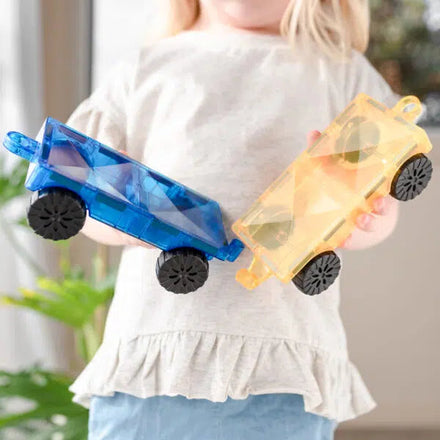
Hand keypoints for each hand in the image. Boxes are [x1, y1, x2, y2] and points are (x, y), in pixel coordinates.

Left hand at [306, 130, 398, 250]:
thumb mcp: (331, 169)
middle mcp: (371, 205)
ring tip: (359, 224)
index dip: (388, 184)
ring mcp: (362, 221)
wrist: (337, 215)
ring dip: (367, 224)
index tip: (385, 187)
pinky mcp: (349, 234)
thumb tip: (313, 134)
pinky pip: (350, 239)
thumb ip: (323, 154)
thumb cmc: (340, 188)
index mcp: (372, 186)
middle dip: (381, 206)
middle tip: (376, 204)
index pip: (385, 184)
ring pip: (371, 225)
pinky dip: (345, 240)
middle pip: (384, 207)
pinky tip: (339, 241)